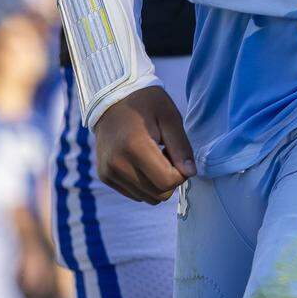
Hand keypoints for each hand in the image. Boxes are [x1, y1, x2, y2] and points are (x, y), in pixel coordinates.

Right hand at [94, 86, 194, 204]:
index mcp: (135, 147)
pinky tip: (144, 162)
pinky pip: (134, 194)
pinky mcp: (105, 177)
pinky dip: (145, 184)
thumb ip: (181, 147)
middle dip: (171, 179)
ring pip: (146, 198)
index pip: (167, 181)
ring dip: (158, 183)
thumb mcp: (170, 117)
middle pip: (158, 194)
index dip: (182, 174)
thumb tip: (190, 173)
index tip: (181, 157)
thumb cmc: (146, 104)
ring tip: (156, 157)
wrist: (113, 99)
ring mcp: (108, 173)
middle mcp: (117, 164)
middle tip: (169, 155)